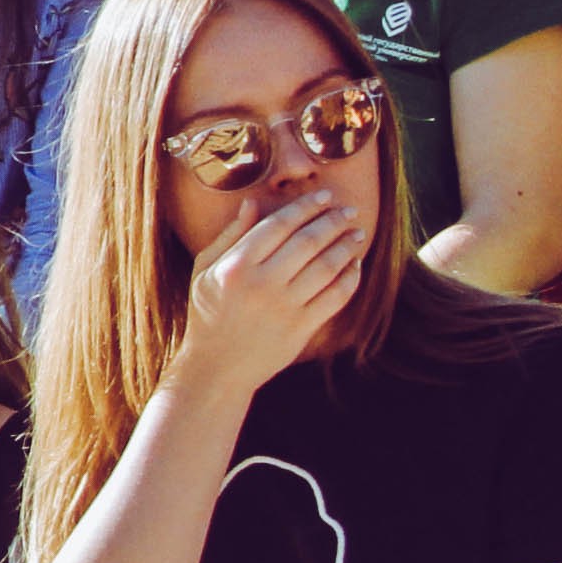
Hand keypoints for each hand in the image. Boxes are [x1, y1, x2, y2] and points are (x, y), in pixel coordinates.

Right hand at [176, 183, 369, 403]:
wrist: (217, 365)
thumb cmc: (208, 312)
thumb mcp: (205, 270)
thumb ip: (229, 236)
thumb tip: (252, 202)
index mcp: (235, 266)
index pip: (278, 225)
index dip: (305, 207)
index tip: (324, 196)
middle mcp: (261, 284)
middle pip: (307, 242)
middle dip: (333, 221)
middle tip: (349, 210)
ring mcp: (284, 307)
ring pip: (326, 267)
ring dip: (346, 246)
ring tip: (356, 234)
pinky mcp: (301, 328)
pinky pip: (335, 297)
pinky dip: (350, 278)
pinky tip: (354, 266)